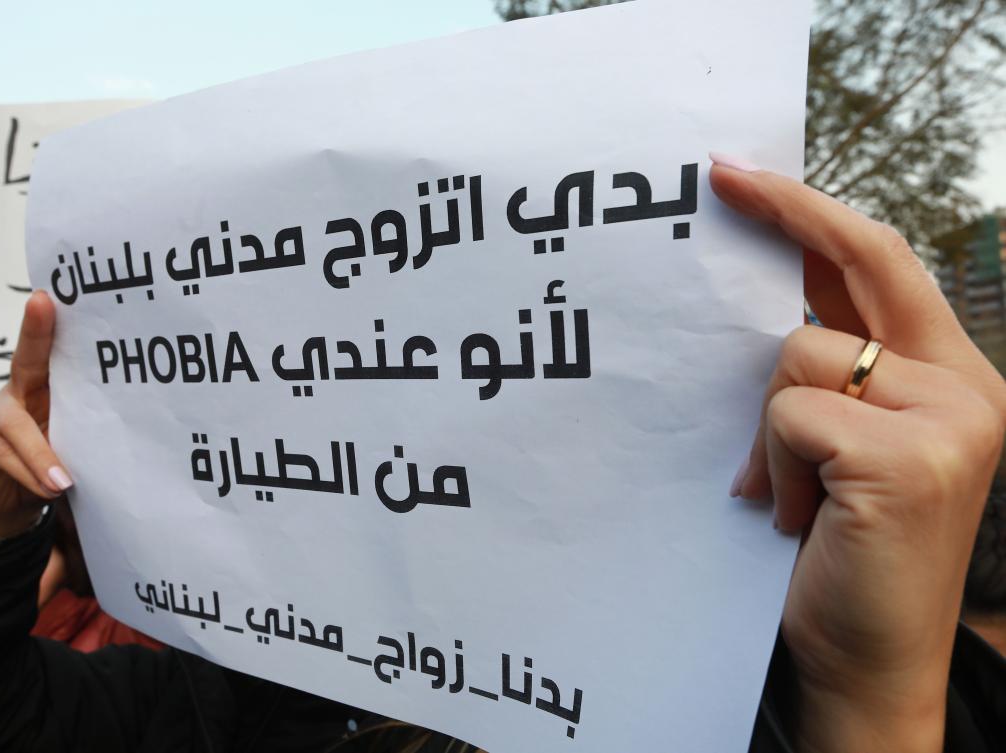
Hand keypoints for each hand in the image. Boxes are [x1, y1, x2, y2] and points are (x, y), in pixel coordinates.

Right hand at [0, 291, 71, 545]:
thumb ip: (85, 429)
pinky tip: (48, 487)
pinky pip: (2, 452)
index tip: (50, 293)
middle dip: (36, 332)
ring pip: (16, 424)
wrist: (12, 502)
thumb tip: (127, 426)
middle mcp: (16, 390)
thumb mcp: (72, 444)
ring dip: (43, 455)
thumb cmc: (52, 465)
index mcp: (47, 388)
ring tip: (64, 482)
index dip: (49, 322)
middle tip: (42, 304)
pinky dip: (29, 471)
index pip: (51, 351)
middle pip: (25, 359)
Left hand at [710, 157, 1005, 752]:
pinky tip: (793, 515)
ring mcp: (948, 419)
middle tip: (719, 178)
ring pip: (798, 353)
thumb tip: (756, 300)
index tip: (744, 176)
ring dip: (766, 423)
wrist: (866, 658)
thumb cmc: (838, 548)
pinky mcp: (910, 458)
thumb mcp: (836, 444)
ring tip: (783, 491)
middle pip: (863, 259)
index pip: (882, 262)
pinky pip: (791, 412)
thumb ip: (823, 373)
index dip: (815, 211)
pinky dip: (772, 461)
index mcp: (947, 375)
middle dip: (785, 210)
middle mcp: (966, 385)